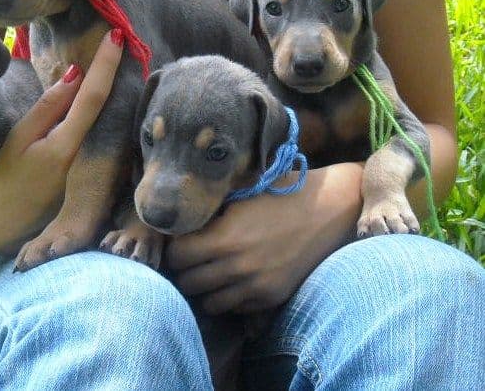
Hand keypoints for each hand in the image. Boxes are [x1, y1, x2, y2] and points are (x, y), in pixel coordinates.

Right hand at [0, 30, 123, 254]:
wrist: (9, 228)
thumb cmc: (6, 181)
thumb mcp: (19, 140)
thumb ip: (49, 107)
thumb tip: (76, 74)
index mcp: (66, 145)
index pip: (94, 96)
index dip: (106, 64)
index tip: (117, 35)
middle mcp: (90, 156)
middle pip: (113, 105)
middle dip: (119, 70)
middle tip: (122, 37)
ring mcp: (99, 170)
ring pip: (114, 119)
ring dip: (119, 88)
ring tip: (117, 55)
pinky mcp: (101, 177)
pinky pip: (110, 135)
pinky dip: (111, 111)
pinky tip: (109, 93)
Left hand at [166, 163, 363, 313]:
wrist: (328, 209)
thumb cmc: (280, 194)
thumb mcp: (240, 196)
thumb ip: (210, 214)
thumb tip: (179, 223)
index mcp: (225, 237)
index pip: (177, 257)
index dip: (174, 249)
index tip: (179, 242)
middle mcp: (238, 267)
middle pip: (188, 283)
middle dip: (185, 270)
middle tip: (191, 259)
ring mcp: (256, 286)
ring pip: (209, 303)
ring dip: (205, 288)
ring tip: (211, 271)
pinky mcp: (272, 297)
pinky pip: (236, 308)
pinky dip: (230, 297)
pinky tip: (235, 279)